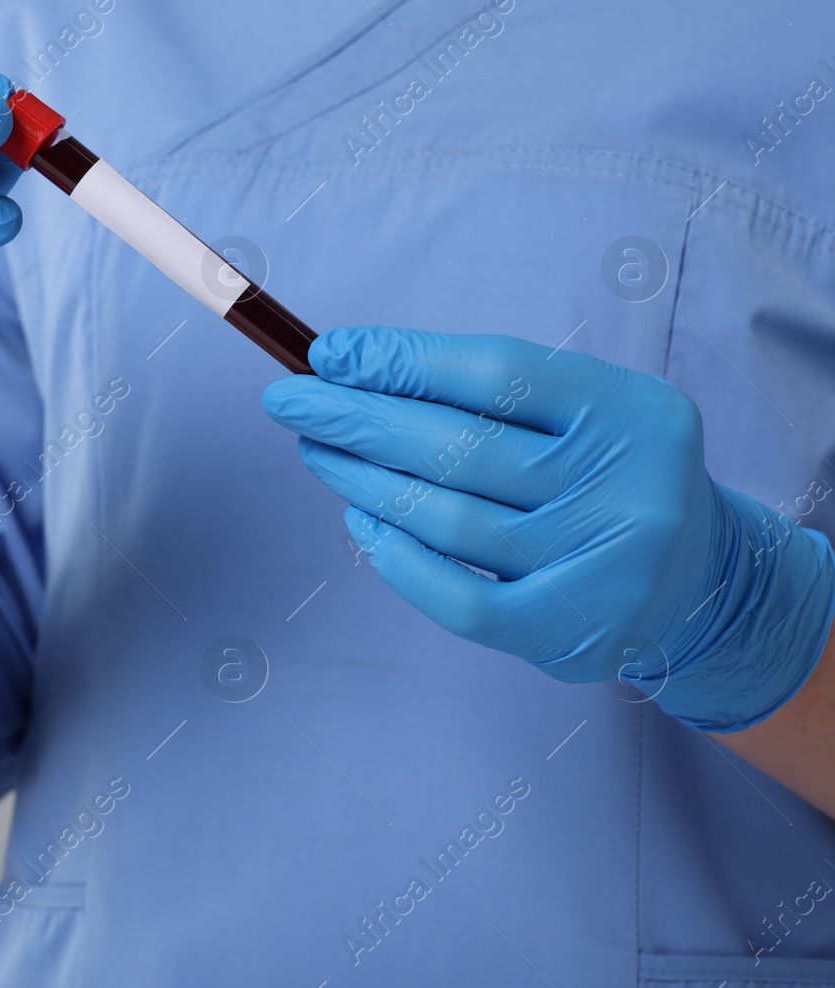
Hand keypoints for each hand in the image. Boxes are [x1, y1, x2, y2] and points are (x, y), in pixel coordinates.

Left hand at [262, 327, 834, 731]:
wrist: (698, 580)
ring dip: (364, 480)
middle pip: (460, 446)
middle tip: (290, 400)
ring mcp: (600, 568)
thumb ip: (478, 385)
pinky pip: (458, 599)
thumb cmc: (605, 473)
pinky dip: (398, 559)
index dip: (402, 361)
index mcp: (629, 411)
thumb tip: (347, 363)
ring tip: (317, 450)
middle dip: (358, 418)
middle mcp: (625, 488)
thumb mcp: (576, 410)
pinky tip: (360, 521)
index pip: (496, 372)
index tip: (329, 353)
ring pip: (449, 519)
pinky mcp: (569, 634)